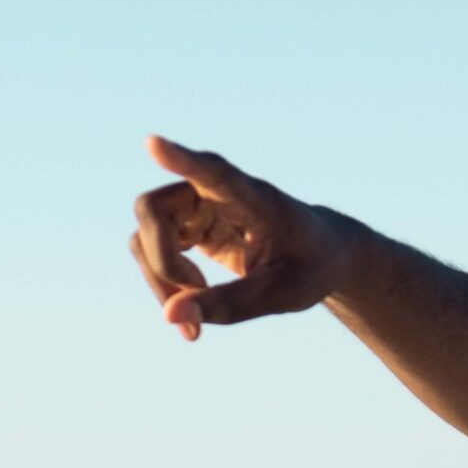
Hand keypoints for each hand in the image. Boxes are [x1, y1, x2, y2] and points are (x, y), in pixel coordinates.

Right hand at [129, 137, 360, 340]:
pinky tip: (189, 314)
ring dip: (161, 280)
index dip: (181, 160)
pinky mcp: (188, 225)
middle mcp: (216, 191)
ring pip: (145, 234)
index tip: (153, 144)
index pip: (214, 172)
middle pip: (153, 209)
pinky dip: (163, 284)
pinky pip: (151, 250)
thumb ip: (231, 304)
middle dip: (162, 263)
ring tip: (197, 324)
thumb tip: (169, 316)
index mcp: (255, 197)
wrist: (323, 255)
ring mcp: (196, 205)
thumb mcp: (283, 294)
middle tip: (196, 300)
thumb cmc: (311, 267)